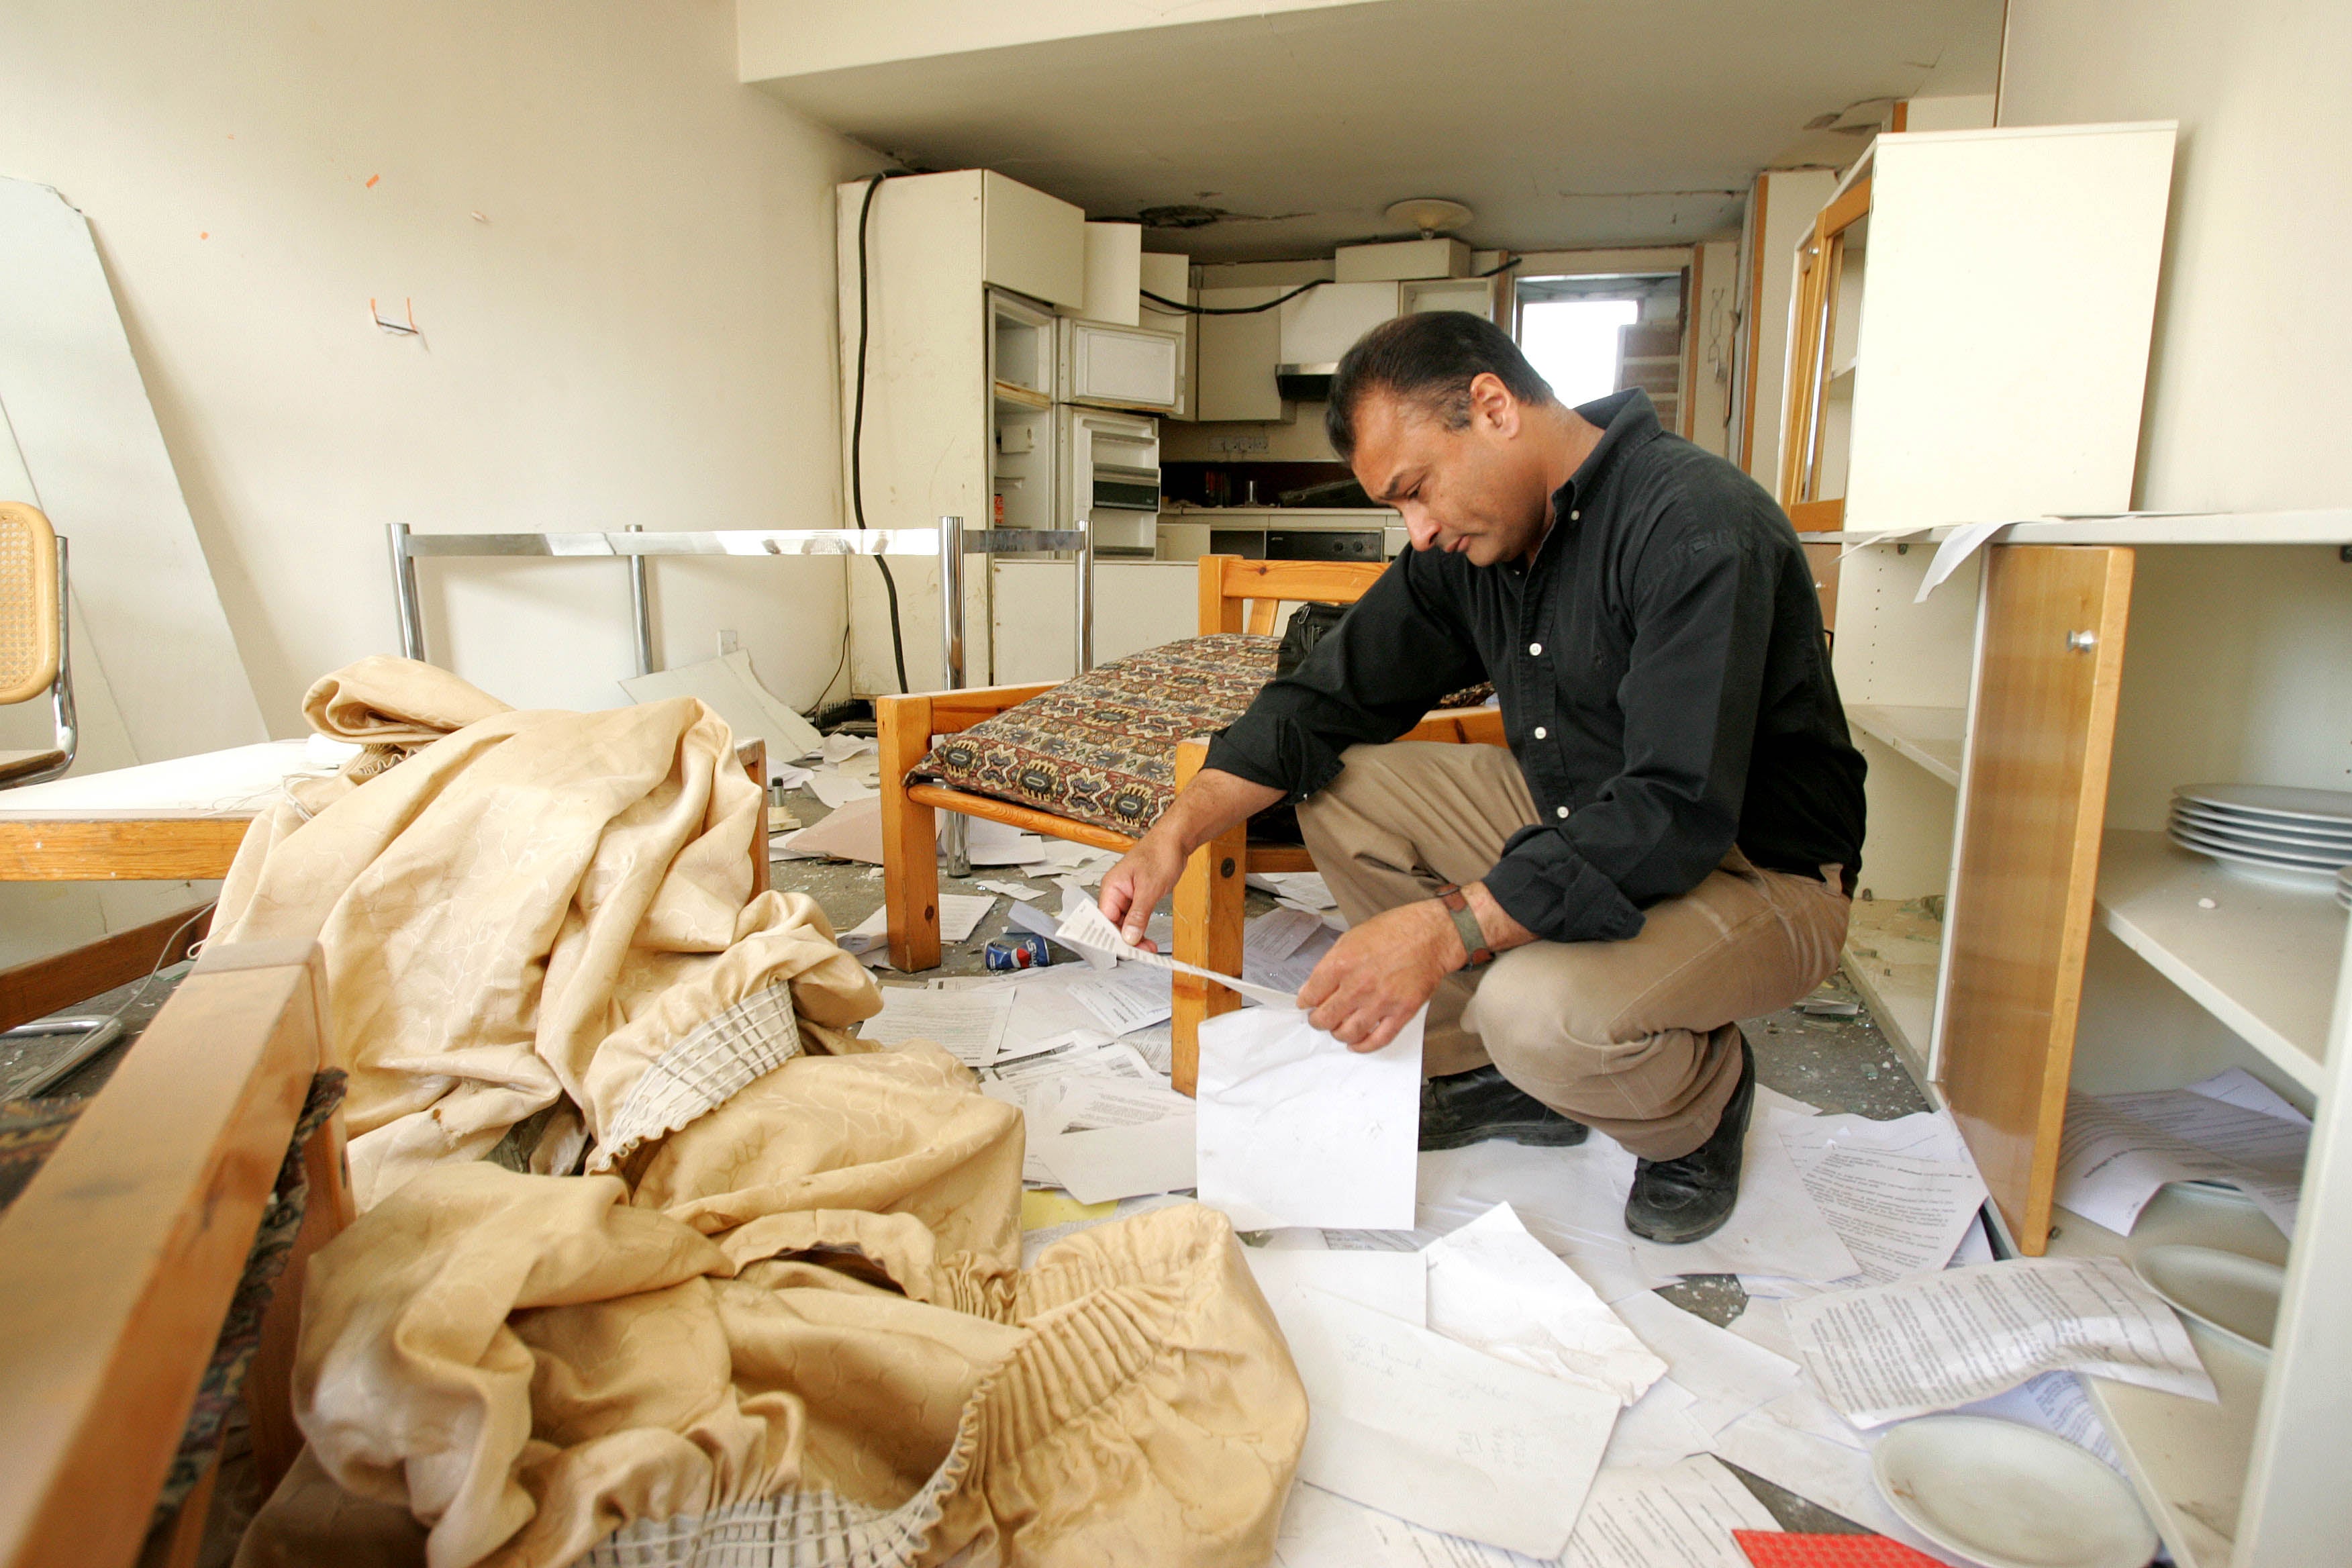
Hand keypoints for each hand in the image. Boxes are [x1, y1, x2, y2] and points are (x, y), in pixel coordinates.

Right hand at [1096, 829, 1187, 948]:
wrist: (1176, 840)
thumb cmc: (1161, 853)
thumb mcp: (1150, 888)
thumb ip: (1138, 914)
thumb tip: (1129, 936)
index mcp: (1111, 887)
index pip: (1104, 919)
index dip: (1111, 936)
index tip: (1124, 950)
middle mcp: (1115, 892)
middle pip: (1113, 924)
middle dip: (1126, 939)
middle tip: (1141, 952)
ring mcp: (1126, 895)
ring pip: (1124, 923)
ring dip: (1135, 937)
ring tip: (1147, 947)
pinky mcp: (1137, 897)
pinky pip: (1134, 918)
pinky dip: (1140, 929)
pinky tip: (1147, 938)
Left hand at [1297, 899, 1460, 1051]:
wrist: (1430, 935)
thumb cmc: (1394, 931)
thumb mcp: (1351, 938)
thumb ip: (1330, 964)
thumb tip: (1313, 987)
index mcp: (1342, 963)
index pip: (1311, 995)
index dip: (1306, 1002)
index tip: (1307, 1004)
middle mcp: (1358, 986)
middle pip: (1325, 1019)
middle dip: (1318, 1021)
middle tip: (1320, 1019)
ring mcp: (1380, 1002)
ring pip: (1348, 1033)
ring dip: (1338, 1034)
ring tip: (1339, 1029)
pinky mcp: (1401, 1013)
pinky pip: (1377, 1040)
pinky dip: (1363, 1046)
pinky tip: (1357, 1044)